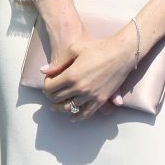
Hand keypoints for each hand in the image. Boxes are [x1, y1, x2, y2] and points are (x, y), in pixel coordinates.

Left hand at [35, 0, 122, 116]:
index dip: (46, 86)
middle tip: (50, 94)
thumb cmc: (97, 47)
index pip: (50, 87)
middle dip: (51, 96)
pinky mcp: (101, 99)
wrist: (120, 53)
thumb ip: (58, 62)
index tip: (47, 83)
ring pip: (70, 107)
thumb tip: (43, 71)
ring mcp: (91, 95)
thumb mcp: (74, 49)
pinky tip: (72, 117)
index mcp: (71, 75)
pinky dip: (78, 116)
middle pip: (58, 98)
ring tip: (56, 106)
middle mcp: (80, 88)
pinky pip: (87, 113)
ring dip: (61, 107)